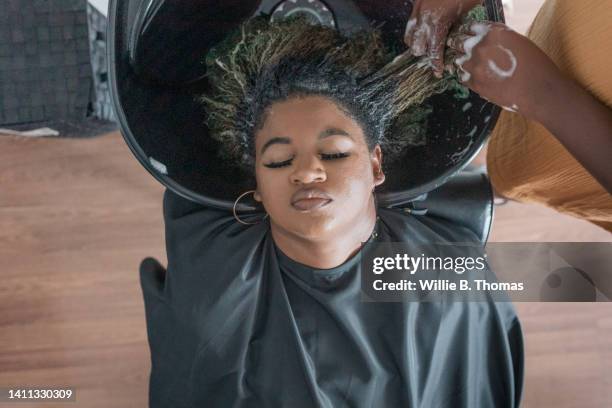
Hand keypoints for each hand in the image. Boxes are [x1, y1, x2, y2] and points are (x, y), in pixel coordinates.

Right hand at [404, 0, 482, 77]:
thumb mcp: (468, 9)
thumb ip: (457, 26)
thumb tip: (455, 40)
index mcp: (438, 21)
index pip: (433, 51)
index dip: (436, 63)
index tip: (438, 72)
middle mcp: (424, 18)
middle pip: (416, 47)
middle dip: (425, 53)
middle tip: (435, 56)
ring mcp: (417, 9)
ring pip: (409, 35)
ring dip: (417, 43)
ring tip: (427, 45)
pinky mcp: (416, 3)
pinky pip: (411, 22)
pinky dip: (415, 30)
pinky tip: (425, 31)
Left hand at [447, 21, 564, 120]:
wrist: (538, 92)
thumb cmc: (535, 65)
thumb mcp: (518, 41)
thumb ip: (499, 38)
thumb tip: (486, 39)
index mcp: (494, 33)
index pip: (471, 27)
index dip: (467, 31)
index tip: (465, 33)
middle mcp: (482, 47)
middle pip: (459, 42)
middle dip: (457, 43)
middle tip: (454, 45)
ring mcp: (476, 66)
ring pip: (458, 60)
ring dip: (458, 60)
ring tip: (458, 61)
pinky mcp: (475, 84)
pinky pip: (462, 77)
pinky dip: (463, 75)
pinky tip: (466, 74)